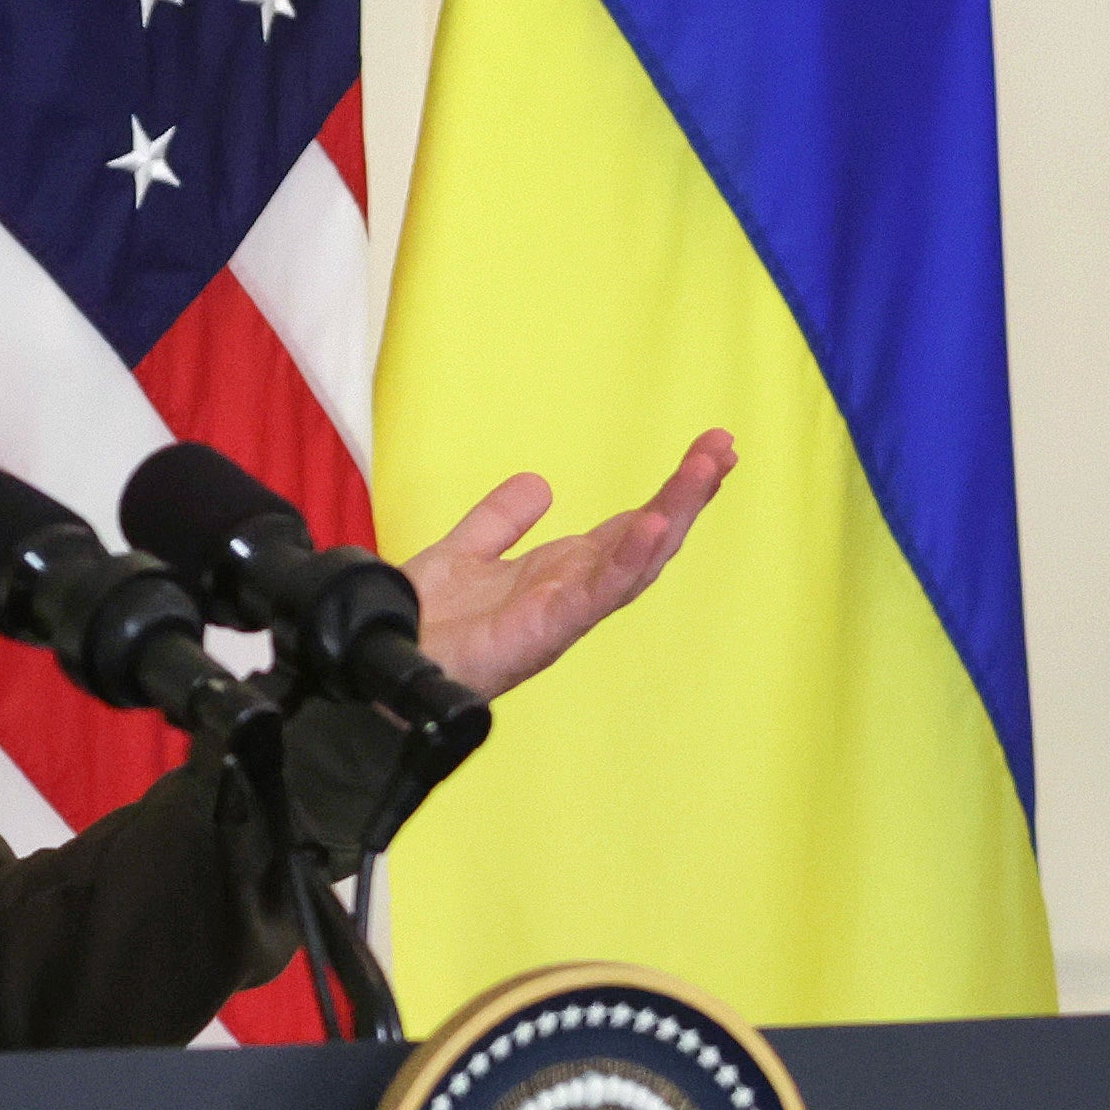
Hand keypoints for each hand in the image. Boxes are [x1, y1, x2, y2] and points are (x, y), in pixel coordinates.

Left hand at [408, 431, 737, 700]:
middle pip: (648, 539)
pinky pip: (595, 595)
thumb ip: (501, 520)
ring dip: (674, 515)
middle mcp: (574, 593)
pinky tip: (654, 527)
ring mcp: (565, 613)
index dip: (671, 492)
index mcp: (563, 573)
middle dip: (689, 496)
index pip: (631, 527)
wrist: (386, 661)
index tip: (709, 451)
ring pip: (635, 563)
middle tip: (723, 448)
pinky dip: (628, 561)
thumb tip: (537, 483)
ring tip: (704, 472)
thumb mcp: (466, 551)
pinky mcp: (544, 630)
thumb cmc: (425, 625)